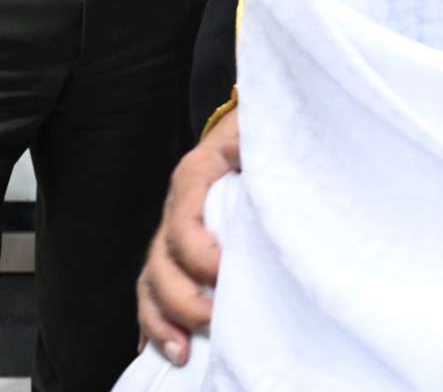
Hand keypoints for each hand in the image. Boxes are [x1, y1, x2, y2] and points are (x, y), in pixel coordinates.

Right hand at [137, 107, 239, 364]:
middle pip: (161, 262)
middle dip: (183, 299)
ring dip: (163, 320)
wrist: (246, 125)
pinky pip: (154, 289)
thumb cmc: (255, 129)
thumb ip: (253, 142)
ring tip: (183, 351)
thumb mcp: (257, 128)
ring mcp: (172, 230)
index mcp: (195, 175)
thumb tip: (244, 150)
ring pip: (152, 282)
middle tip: (214, 322)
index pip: (184, 224)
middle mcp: (176, 206)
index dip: (200, 255)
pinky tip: (162, 347)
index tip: (225, 275)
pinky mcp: (177, 250)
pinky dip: (154, 321)